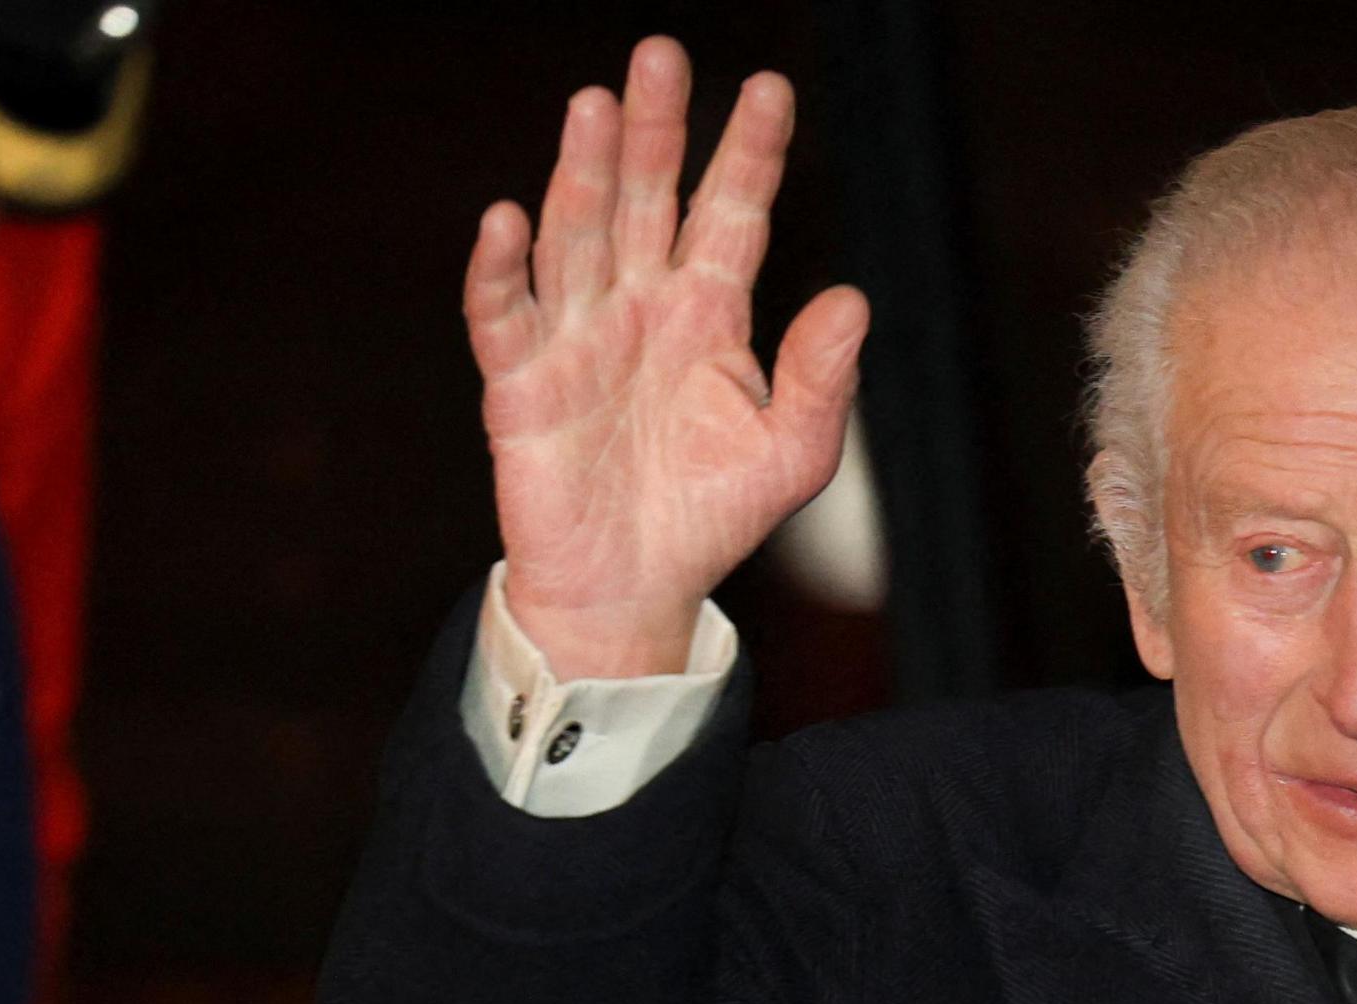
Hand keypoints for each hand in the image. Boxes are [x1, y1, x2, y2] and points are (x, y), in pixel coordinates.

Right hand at [466, 37, 869, 677]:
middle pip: (648, 200)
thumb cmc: (712, 516)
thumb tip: (855, 298)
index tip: (772, 90)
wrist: (634, 594)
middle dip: (656, 130)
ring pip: (579, 237)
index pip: (731, 212)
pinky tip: (508, 219)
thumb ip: (822, 379)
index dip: (748, 153)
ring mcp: (577, 337)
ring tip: (595, 107)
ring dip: (585, 174)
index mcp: (709, 312)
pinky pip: (505, 315)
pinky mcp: (521, 384)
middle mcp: (640, 306)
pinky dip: (501, 270)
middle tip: (662, 55)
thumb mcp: (792, 454)